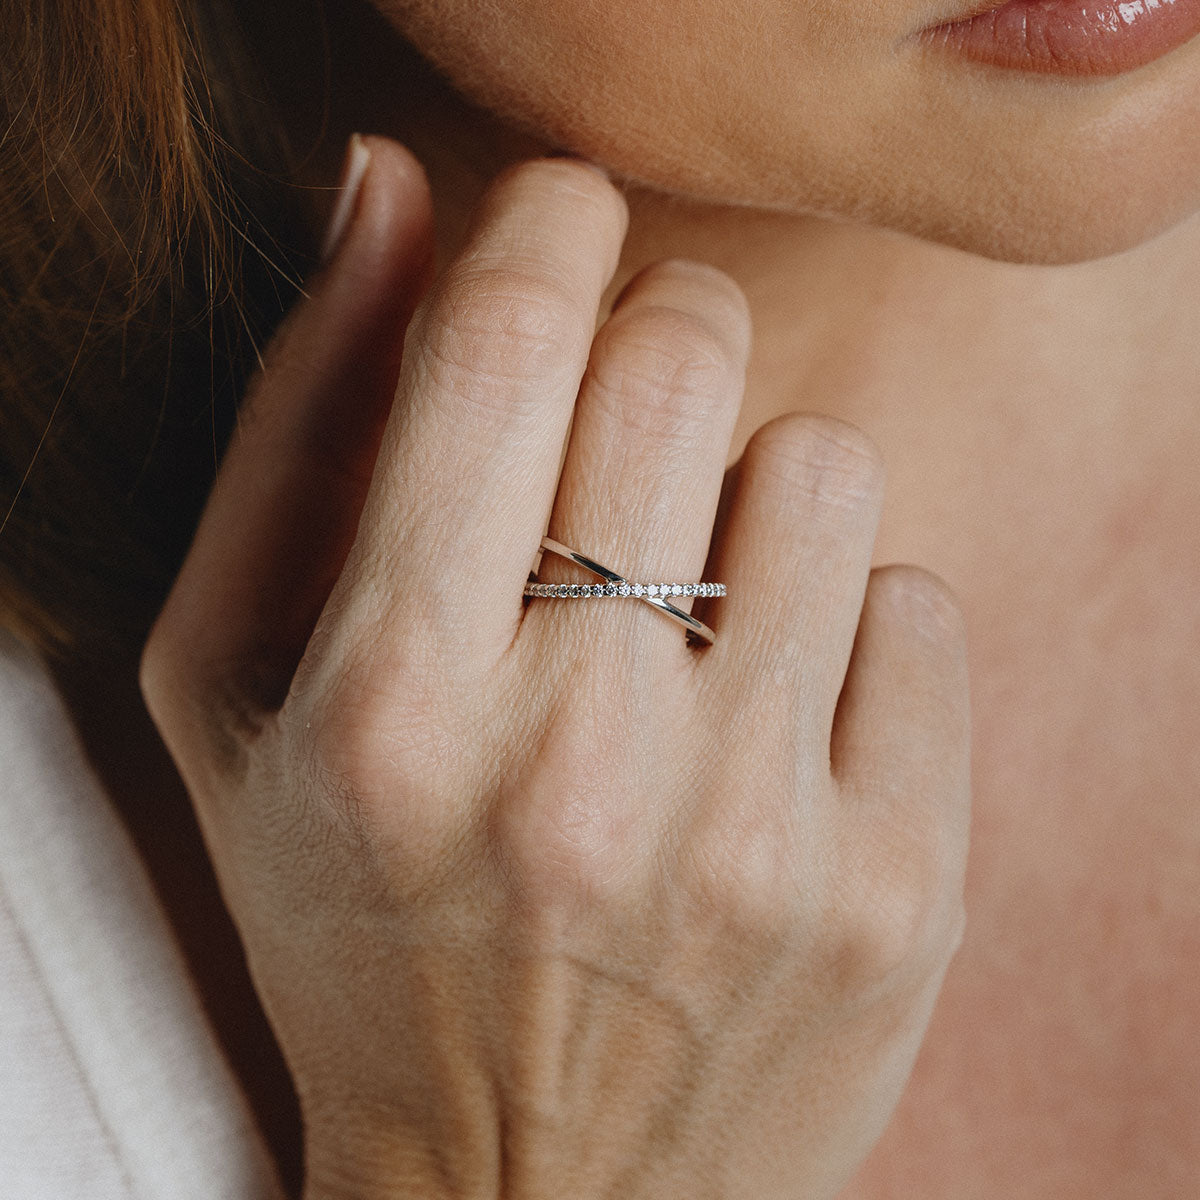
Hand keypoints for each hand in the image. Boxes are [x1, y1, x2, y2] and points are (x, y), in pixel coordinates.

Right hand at [139, 136, 970, 1199]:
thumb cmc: (364, 939)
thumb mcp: (246, 700)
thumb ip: (298, 430)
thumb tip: (389, 195)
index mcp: (393, 710)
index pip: (498, 341)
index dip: (544, 218)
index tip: (560, 212)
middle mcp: (583, 771)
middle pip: (680, 362)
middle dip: (662, 320)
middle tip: (633, 394)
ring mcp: (762, 839)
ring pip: (824, 468)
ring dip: (756, 487)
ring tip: (693, 600)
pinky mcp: (901, 892)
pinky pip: (922, 609)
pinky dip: (852, 625)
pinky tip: (775, 719)